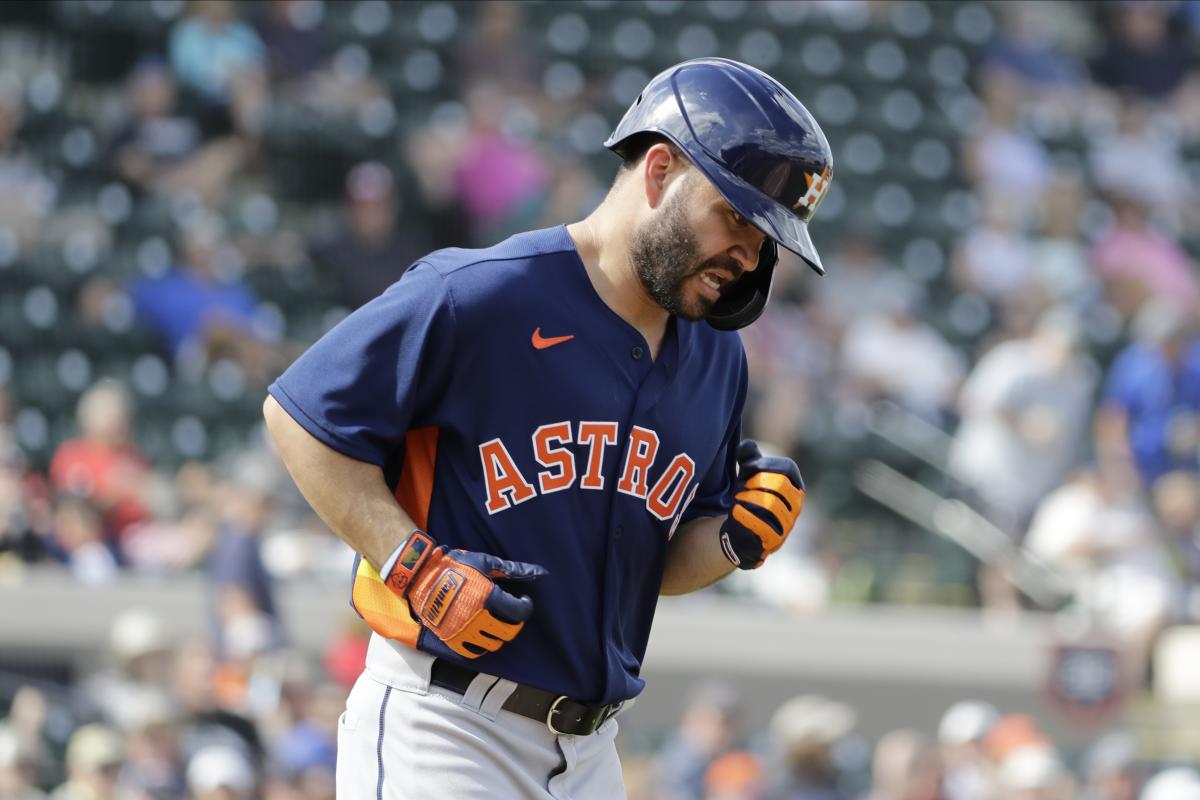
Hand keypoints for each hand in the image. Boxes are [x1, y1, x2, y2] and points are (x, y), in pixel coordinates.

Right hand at [381, 531, 546, 657]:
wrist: (421, 577)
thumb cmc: (454, 566)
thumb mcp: (484, 562)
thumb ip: (512, 569)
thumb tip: (538, 572)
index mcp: (487, 597)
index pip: (519, 612)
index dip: (526, 607)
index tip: (523, 601)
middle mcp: (477, 618)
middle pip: (508, 632)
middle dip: (514, 624)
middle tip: (511, 615)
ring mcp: (463, 631)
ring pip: (493, 644)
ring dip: (499, 635)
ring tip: (495, 622)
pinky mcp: (451, 639)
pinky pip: (473, 652)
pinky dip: (481, 645)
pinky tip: (481, 633)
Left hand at [719, 440, 805, 568]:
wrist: (740, 529)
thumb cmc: (748, 497)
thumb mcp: (747, 475)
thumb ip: (748, 457)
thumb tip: (747, 445)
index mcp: (795, 484)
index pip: (788, 467)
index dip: (766, 464)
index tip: (748, 467)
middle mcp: (797, 504)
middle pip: (780, 484)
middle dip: (756, 482)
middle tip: (742, 487)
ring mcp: (788, 523)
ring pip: (771, 505)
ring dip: (749, 499)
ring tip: (738, 500)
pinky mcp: (776, 540)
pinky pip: (763, 526)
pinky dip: (746, 516)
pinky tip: (736, 511)